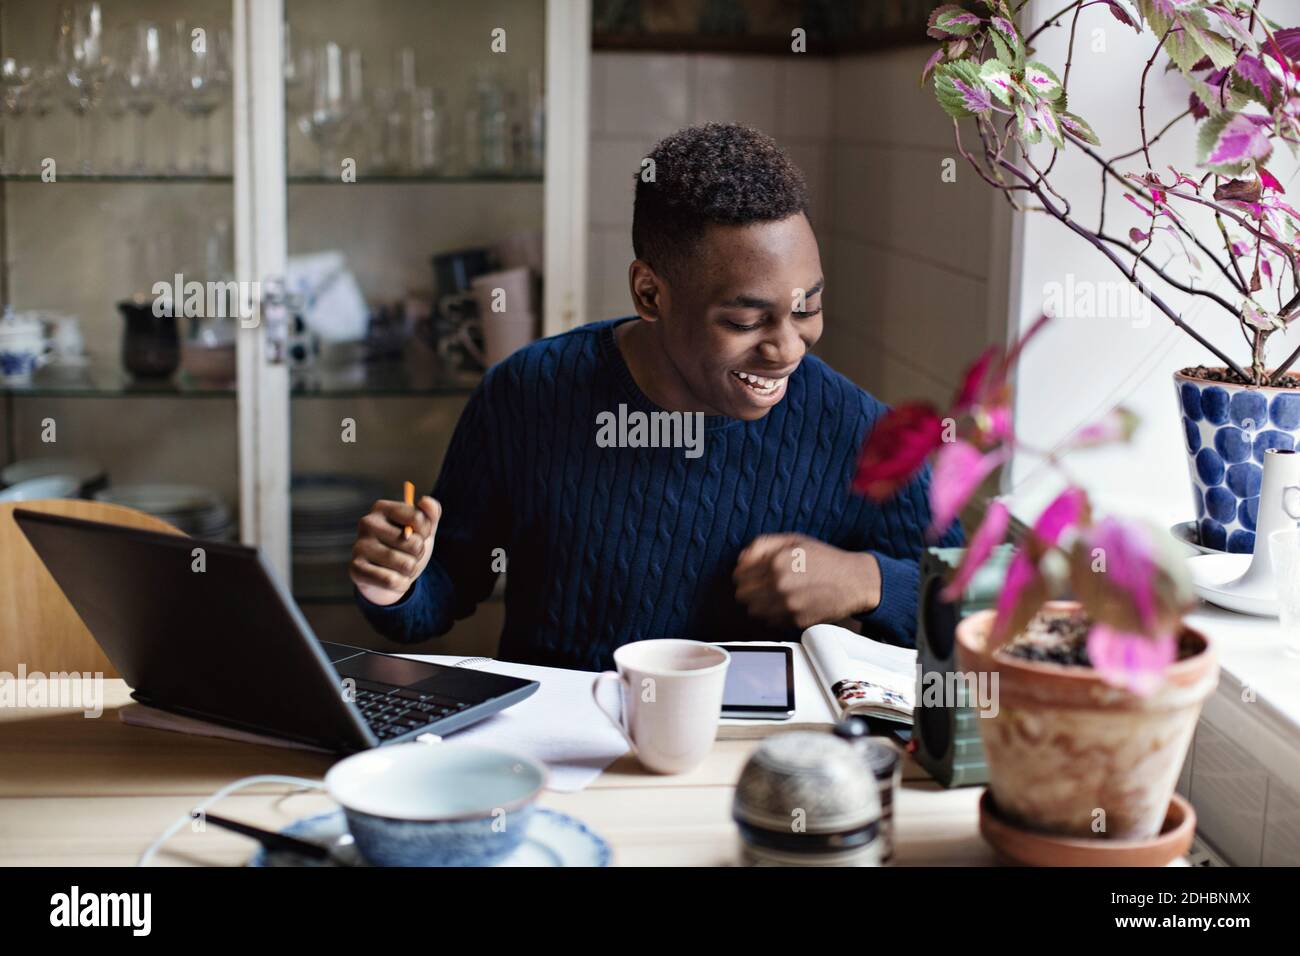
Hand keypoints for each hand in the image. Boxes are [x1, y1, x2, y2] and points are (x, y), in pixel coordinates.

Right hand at [350, 495, 441, 605]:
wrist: (389, 579)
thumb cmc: (407, 549)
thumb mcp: (423, 531)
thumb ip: (430, 514)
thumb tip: (426, 501)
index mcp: (382, 508)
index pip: (418, 518)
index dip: (425, 532)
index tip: (417, 535)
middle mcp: (367, 523)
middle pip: (414, 543)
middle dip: (418, 554)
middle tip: (406, 554)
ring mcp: (359, 545)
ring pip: (406, 564)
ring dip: (410, 570)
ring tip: (400, 567)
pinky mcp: (355, 568)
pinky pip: (391, 581)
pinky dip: (400, 584)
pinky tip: (392, 579)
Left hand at [733, 534, 881, 630]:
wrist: (854, 581)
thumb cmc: (825, 559)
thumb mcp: (794, 540)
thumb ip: (763, 545)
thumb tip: (741, 558)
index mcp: (777, 562)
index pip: (739, 575)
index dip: (742, 574)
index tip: (749, 575)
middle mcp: (780, 585)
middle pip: (742, 595)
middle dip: (748, 589)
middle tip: (759, 586)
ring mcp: (788, 605)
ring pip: (753, 611)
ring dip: (758, 604)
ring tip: (771, 596)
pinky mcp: (796, 621)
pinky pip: (770, 622)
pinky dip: (772, 615)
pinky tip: (783, 605)